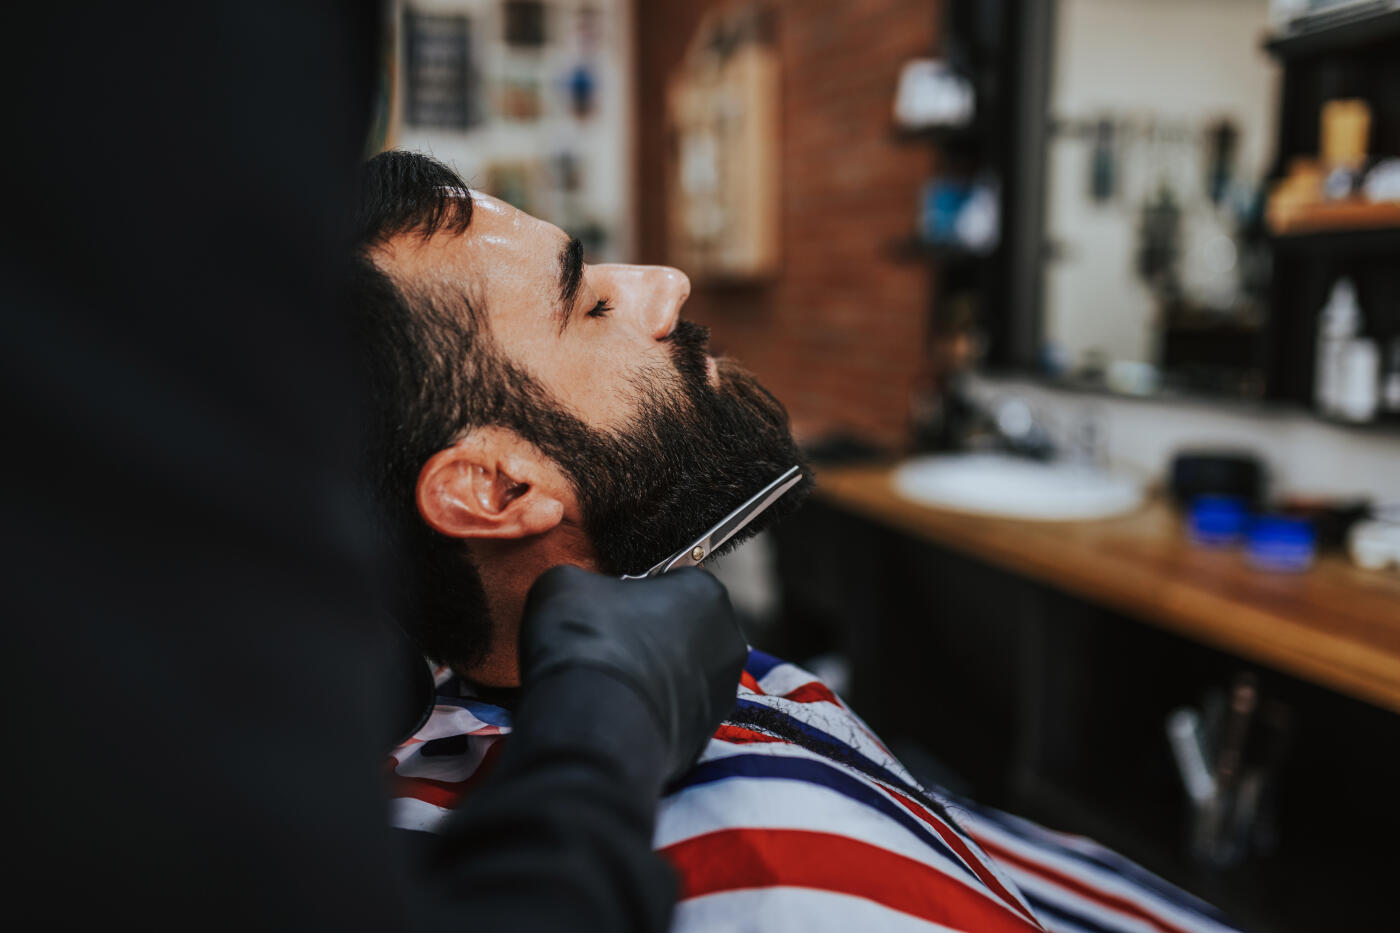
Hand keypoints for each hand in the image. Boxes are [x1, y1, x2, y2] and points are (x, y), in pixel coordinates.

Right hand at [520, 565, 746, 781]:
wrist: (589, 729)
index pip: (671, 582)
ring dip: (652, 678)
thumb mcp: (566, 584)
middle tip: (606, 648)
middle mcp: (728, 643)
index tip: (607, 610)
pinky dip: (650, 716)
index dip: (634, 595)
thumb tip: (584, 598)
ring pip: (680, 677)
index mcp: (706, 592)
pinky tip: (617, 718)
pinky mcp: (705, 740)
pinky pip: (673, 717)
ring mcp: (721, 696)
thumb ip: (587, 582)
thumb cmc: (587, 640)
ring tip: (607, 689)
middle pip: (682, 630)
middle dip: (649, 638)